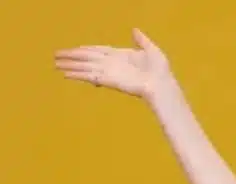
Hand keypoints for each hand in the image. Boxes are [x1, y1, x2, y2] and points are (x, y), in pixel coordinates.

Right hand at [54, 29, 171, 98]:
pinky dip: (77, 75)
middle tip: (57, 56)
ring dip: (70, 66)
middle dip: (72, 57)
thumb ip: (141, 40)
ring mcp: (109, 72)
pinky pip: (89, 76)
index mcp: (120, 55)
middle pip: (87, 58)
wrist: (161, 84)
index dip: (87, 49)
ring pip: (85, 67)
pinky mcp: (108, 80)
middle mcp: (112, 63)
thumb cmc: (160, 70)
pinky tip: (66, 75)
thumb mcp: (152, 50)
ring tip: (57, 65)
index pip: (99, 50)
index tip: (76, 48)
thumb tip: (134, 30)